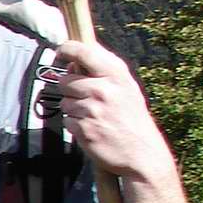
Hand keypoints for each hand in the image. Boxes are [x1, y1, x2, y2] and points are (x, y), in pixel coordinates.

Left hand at [46, 41, 175, 181]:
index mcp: (116, 75)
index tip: (60, 51)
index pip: (83, 51)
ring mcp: (93, 109)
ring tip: (95, 117)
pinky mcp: (83, 129)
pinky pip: (67, 121)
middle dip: (70, 90)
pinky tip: (93, 129)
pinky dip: (75, 126)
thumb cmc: (131, 118)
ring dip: (74, 110)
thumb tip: (74, 60)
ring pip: (64, 102)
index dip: (67, 49)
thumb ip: (102, 72)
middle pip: (65, 80)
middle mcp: (103, 89)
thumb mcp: (125, 88)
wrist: (142, 153)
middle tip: (89, 100)